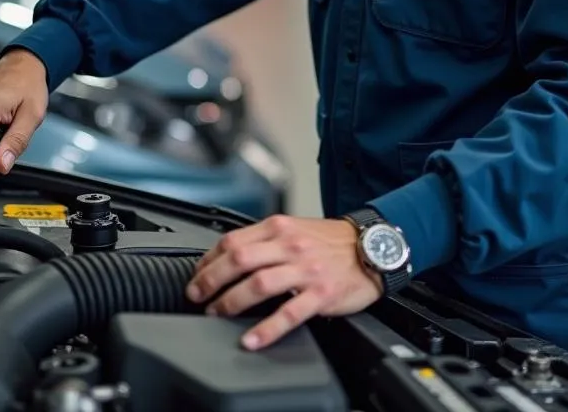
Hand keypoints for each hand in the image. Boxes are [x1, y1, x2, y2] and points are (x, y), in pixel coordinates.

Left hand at [185, 214, 381, 350]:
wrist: (371, 248)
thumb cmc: (330, 242)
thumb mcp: (295, 228)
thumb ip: (265, 239)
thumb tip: (230, 255)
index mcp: (279, 228)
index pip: (232, 240)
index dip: (208, 260)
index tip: (197, 275)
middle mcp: (289, 245)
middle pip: (238, 259)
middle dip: (210, 280)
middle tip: (196, 296)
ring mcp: (304, 269)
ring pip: (258, 283)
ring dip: (230, 301)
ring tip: (216, 314)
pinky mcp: (320, 293)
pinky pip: (288, 313)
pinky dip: (266, 328)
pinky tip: (251, 339)